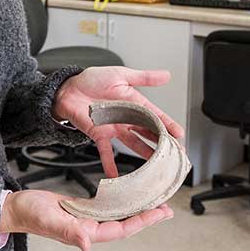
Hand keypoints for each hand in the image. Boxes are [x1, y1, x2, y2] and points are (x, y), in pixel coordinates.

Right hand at [0, 189, 172, 250]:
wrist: (14, 208)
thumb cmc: (29, 214)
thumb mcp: (49, 220)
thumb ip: (68, 232)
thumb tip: (87, 245)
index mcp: (86, 232)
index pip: (121, 228)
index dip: (142, 221)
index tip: (160, 213)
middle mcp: (89, 228)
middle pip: (125, 223)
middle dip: (146, 216)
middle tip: (167, 208)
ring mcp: (85, 220)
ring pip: (117, 215)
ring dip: (135, 209)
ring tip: (154, 202)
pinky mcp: (80, 210)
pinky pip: (105, 207)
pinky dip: (119, 201)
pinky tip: (127, 195)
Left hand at [52, 66, 184, 177]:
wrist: (69, 88)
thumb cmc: (92, 79)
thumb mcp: (121, 74)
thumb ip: (144, 77)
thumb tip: (166, 75)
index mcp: (134, 103)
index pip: (156, 116)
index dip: (169, 125)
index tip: (180, 135)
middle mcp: (126, 118)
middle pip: (148, 133)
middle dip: (162, 144)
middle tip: (174, 155)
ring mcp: (114, 128)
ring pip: (133, 143)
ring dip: (145, 154)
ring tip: (155, 167)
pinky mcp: (99, 135)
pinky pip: (106, 152)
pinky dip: (111, 164)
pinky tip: (117, 176)